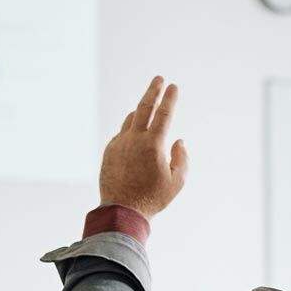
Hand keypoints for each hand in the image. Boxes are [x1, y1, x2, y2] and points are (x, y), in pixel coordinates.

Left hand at [97, 76, 188, 219]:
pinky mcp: (109, 152)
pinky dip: (130, 130)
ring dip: (140, 111)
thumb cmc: (152, 199)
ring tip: (148, 107)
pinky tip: (135, 133)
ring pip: (130, 120)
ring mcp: (119, 144)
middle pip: (144, 107)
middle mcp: (134, 139)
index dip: (170, 98)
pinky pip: (121, 134)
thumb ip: (182, 158)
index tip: (174, 86)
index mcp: (153, 144)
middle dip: (153, 91)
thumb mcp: (177, 182)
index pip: (164, 114)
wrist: (122, 211)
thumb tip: (179, 141)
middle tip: (158, 79)